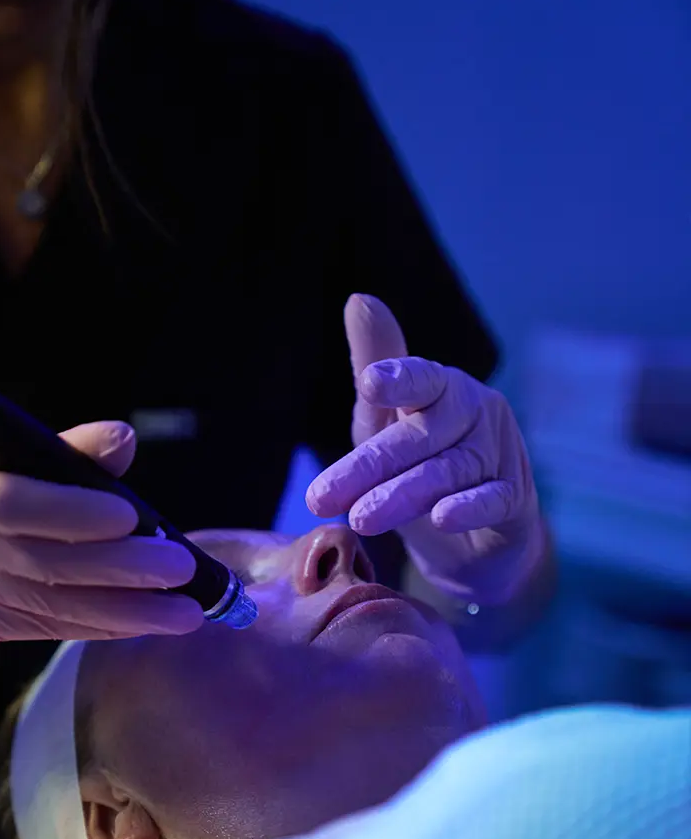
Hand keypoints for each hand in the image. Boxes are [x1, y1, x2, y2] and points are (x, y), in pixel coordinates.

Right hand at [0, 421, 202, 670]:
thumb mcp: (4, 458)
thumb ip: (67, 451)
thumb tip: (122, 439)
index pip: (13, 504)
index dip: (71, 512)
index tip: (127, 515)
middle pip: (51, 564)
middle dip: (122, 566)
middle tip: (179, 565)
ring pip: (66, 607)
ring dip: (133, 609)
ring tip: (188, 609)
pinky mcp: (11, 627)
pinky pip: (70, 629)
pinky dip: (117, 626)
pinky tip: (159, 622)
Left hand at [306, 295, 545, 605]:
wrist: (474, 540)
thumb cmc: (420, 469)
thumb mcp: (385, 423)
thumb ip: (375, 366)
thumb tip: (359, 298)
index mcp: (442, 389)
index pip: (421, 379)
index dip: (398, 379)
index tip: (369, 384)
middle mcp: (476, 413)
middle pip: (421, 436)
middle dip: (369, 466)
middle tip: (322, 496)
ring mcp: (500, 456)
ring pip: (449, 472)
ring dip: (404, 495)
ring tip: (361, 518)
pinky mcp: (517, 500)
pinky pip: (493, 500)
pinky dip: (469, 508)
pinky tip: (444, 518)